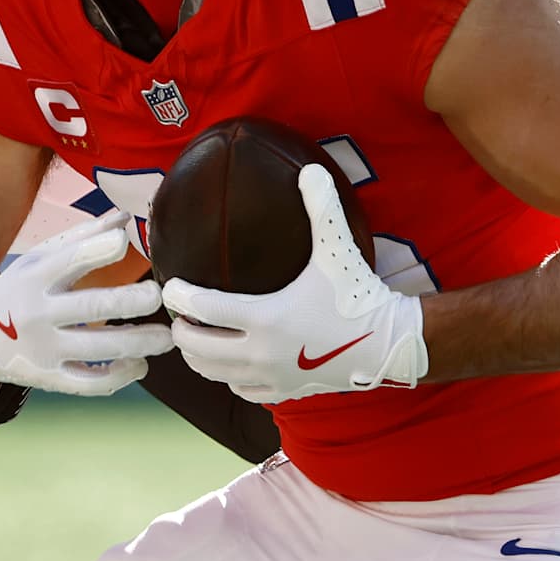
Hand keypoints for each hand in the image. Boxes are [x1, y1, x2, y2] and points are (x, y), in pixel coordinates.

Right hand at [0, 213, 172, 395]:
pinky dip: (118, 377)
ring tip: (166, 337)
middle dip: (129, 301)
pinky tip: (139, 365)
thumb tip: (124, 219)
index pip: (70, 260)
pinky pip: (89, 382)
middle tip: (157, 295)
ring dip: (138, 343)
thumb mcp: (38, 258)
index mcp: (36, 276)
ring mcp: (45, 349)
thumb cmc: (18, 289)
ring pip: (97, 349)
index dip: (98, 250)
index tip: (125, 243)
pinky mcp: (50, 377)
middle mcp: (39, 313)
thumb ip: (82, 239)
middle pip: (90, 308)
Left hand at [162, 164, 428, 403]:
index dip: (180, 297)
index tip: (170, 287)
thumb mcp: (337, 250)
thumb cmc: (358, 295)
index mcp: (266, 317)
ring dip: (197, 356)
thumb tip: (310, 168)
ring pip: (213, 373)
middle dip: (180, 330)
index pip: (204, 310)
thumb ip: (321, 208)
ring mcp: (271, 377)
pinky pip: (240, 391)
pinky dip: (226, 377)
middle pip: (198, 348)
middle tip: (178, 314)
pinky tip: (229, 361)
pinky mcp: (284, 392)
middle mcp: (261, 353)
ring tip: (194, 335)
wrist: (389, 344)